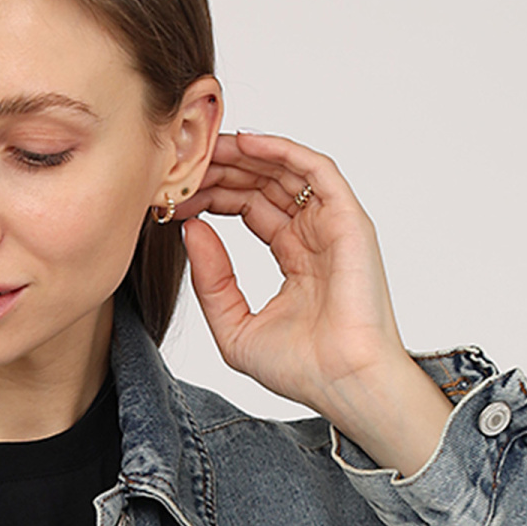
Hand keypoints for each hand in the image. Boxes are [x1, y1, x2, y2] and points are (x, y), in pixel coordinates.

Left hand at [178, 133, 452, 474]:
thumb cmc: (302, 368)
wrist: (343, 382)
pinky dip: (281, 150)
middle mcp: (314, 236)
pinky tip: (244, 143)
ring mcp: (333, 225)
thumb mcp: (235, 326)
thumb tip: (189, 230)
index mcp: (293, 258)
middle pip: (264, 184)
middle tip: (185, 159)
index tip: (177, 192)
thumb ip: (211, 281)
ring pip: (286, 171)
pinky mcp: (348, 220)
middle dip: (224, 169)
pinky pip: (315, 170)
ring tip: (207, 145)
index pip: (248, 208)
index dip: (213, 195)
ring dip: (246, 154)